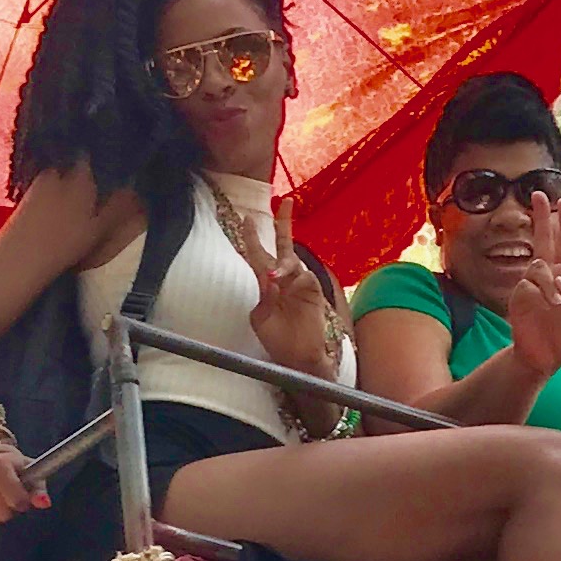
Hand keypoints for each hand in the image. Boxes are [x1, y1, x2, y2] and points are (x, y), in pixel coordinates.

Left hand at [220, 192, 339, 379]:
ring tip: (272, 277)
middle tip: (286, 201)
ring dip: (281, 265)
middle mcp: (284, 279)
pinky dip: (291, 277)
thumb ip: (262, 296)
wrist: (298, 359)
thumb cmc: (278, 341)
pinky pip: (302, 276)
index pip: (258, 255)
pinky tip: (282, 285)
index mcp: (267, 285)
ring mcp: (300, 283)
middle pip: (284, 244)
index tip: (247, 219)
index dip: (252, 237)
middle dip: (283, 223)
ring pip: (291, 260)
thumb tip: (269, 277)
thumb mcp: (260, 318)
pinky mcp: (313, 290)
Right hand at [503, 196, 560, 375]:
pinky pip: (531, 283)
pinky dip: (543, 292)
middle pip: (543, 240)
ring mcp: (531, 284)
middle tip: (538, 194)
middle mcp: (547, 277)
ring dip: (551, 281)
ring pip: (540, 264)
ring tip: (557, 302)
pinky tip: (549, 304)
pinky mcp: (520, 295)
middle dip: (541, 217)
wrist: (542, 358)